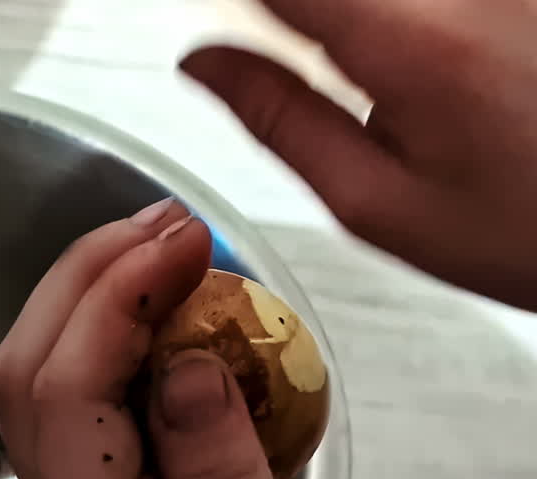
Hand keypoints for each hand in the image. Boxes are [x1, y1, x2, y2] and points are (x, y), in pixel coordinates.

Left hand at [0, 199, 389, 478]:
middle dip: (84, 279)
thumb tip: (180, 360)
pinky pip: (89, 414)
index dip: (111, 295)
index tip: (182, 237)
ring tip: (168, 253)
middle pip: (31, 371)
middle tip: (168, 224)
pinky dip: (119, 349)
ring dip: (94, 304)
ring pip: (50, 386)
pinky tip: (170, 324)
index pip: (61, 387)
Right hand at [181, 0, 536, 311]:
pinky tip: (381, 48)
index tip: (209, 21)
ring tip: (329, 58)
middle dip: (292, 17)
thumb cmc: (529, 227)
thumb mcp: (379, 203)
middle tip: (288, 54)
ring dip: (342, 22)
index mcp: (409, 39)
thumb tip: (203, 63)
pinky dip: (390, 18)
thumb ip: (279, 119)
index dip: (224, 1)